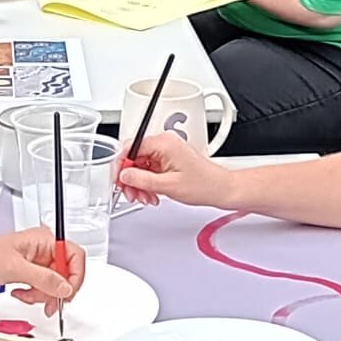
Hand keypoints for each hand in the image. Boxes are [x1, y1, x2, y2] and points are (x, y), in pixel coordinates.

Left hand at [0, 229, 85, 315]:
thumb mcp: (14, 268)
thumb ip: (44, 278)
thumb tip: (65, 287)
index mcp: (42, 239)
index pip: (74, 254)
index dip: (75, 275)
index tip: (67, 292)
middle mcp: (40, 249)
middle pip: (66, 271)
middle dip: (58, 289)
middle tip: (50, 302)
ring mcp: (33, 263)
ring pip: (54, 283)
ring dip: (43, 295)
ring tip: (27, 296)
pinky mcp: (24, 274)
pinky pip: (40, 288)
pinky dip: (33, 295)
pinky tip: (20, 294)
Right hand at [115, 133, 233, 208]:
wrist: (221, 189)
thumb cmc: (204, 185)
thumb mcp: (168, 185)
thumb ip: (141, 179)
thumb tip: (124, 174)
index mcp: (164, 143)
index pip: (129, 148)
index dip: (121, 166)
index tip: (119, 180)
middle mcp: (165, 143)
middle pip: (133, 157)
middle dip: (131, 178)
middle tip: (132, 194)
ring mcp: (167, 150)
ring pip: (140, 165)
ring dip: (139, 183)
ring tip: (145, 197)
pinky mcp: (169, 159)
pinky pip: (150, 168)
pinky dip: (147, 182)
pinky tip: (152, 194)